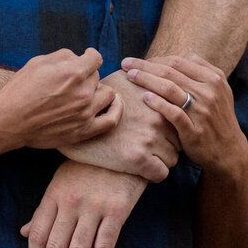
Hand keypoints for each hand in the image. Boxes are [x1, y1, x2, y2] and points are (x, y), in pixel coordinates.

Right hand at [0, 49, 120, 151]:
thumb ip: (64, 56)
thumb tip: (79, 57)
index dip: (89, 56)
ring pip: (108, 95)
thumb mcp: (39, 62)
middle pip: (97, 77)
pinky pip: (111, 121)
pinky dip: (115, 111)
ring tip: (88, 92)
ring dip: (99, 91)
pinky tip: (112, 105)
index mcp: (74, 72)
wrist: (9, 120)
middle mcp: (83, 92)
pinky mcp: (83, 131)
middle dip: (87, 75)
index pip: (95, 58)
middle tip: (74, 81)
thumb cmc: (21, 88)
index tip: (85, 58)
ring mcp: (85, 113)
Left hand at [20, 160, 146, 247]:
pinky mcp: (117, 210)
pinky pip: (104, 246)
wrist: (122, 145)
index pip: (38, 234)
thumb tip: (25, 233)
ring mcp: (95, 206)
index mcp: (55, 194)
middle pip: (56, 247)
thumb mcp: (61, 181)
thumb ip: (45, 209)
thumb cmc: (89, 165)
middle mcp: (72, 201)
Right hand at [61, 68, 178, 181]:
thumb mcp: (117, 81)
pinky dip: (153, 174)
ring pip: (172, 157)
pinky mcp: (139, 158)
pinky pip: (161, 174)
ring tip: (144, 157)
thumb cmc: (94, 104)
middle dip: (168, 142)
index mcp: (154, 96)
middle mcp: (155, 114)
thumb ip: (139, 76)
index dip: (171, 124)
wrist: (68, 126)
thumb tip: (152, 73)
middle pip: (179, 137)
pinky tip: (141, 170)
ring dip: (161, 159)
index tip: (161, 130)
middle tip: (151, 145)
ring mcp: (148, 136)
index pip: (180, 115)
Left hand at [122, 55, 247, 177]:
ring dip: (147, 80)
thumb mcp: (218, 90)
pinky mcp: (195, 131)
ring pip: (170, 89)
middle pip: (171, 73)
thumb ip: (202, 71)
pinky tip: (145, 98)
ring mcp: (202, 111)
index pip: (178, 62)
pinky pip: (174, 113)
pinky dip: (158, 104)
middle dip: (145, 66)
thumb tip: (182, 55)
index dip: (155, 59)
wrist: (228, 151)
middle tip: (125, 63)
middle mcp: (209, 92)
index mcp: (214, 78)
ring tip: (130, 76)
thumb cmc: (217, 117)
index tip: (138, 60)